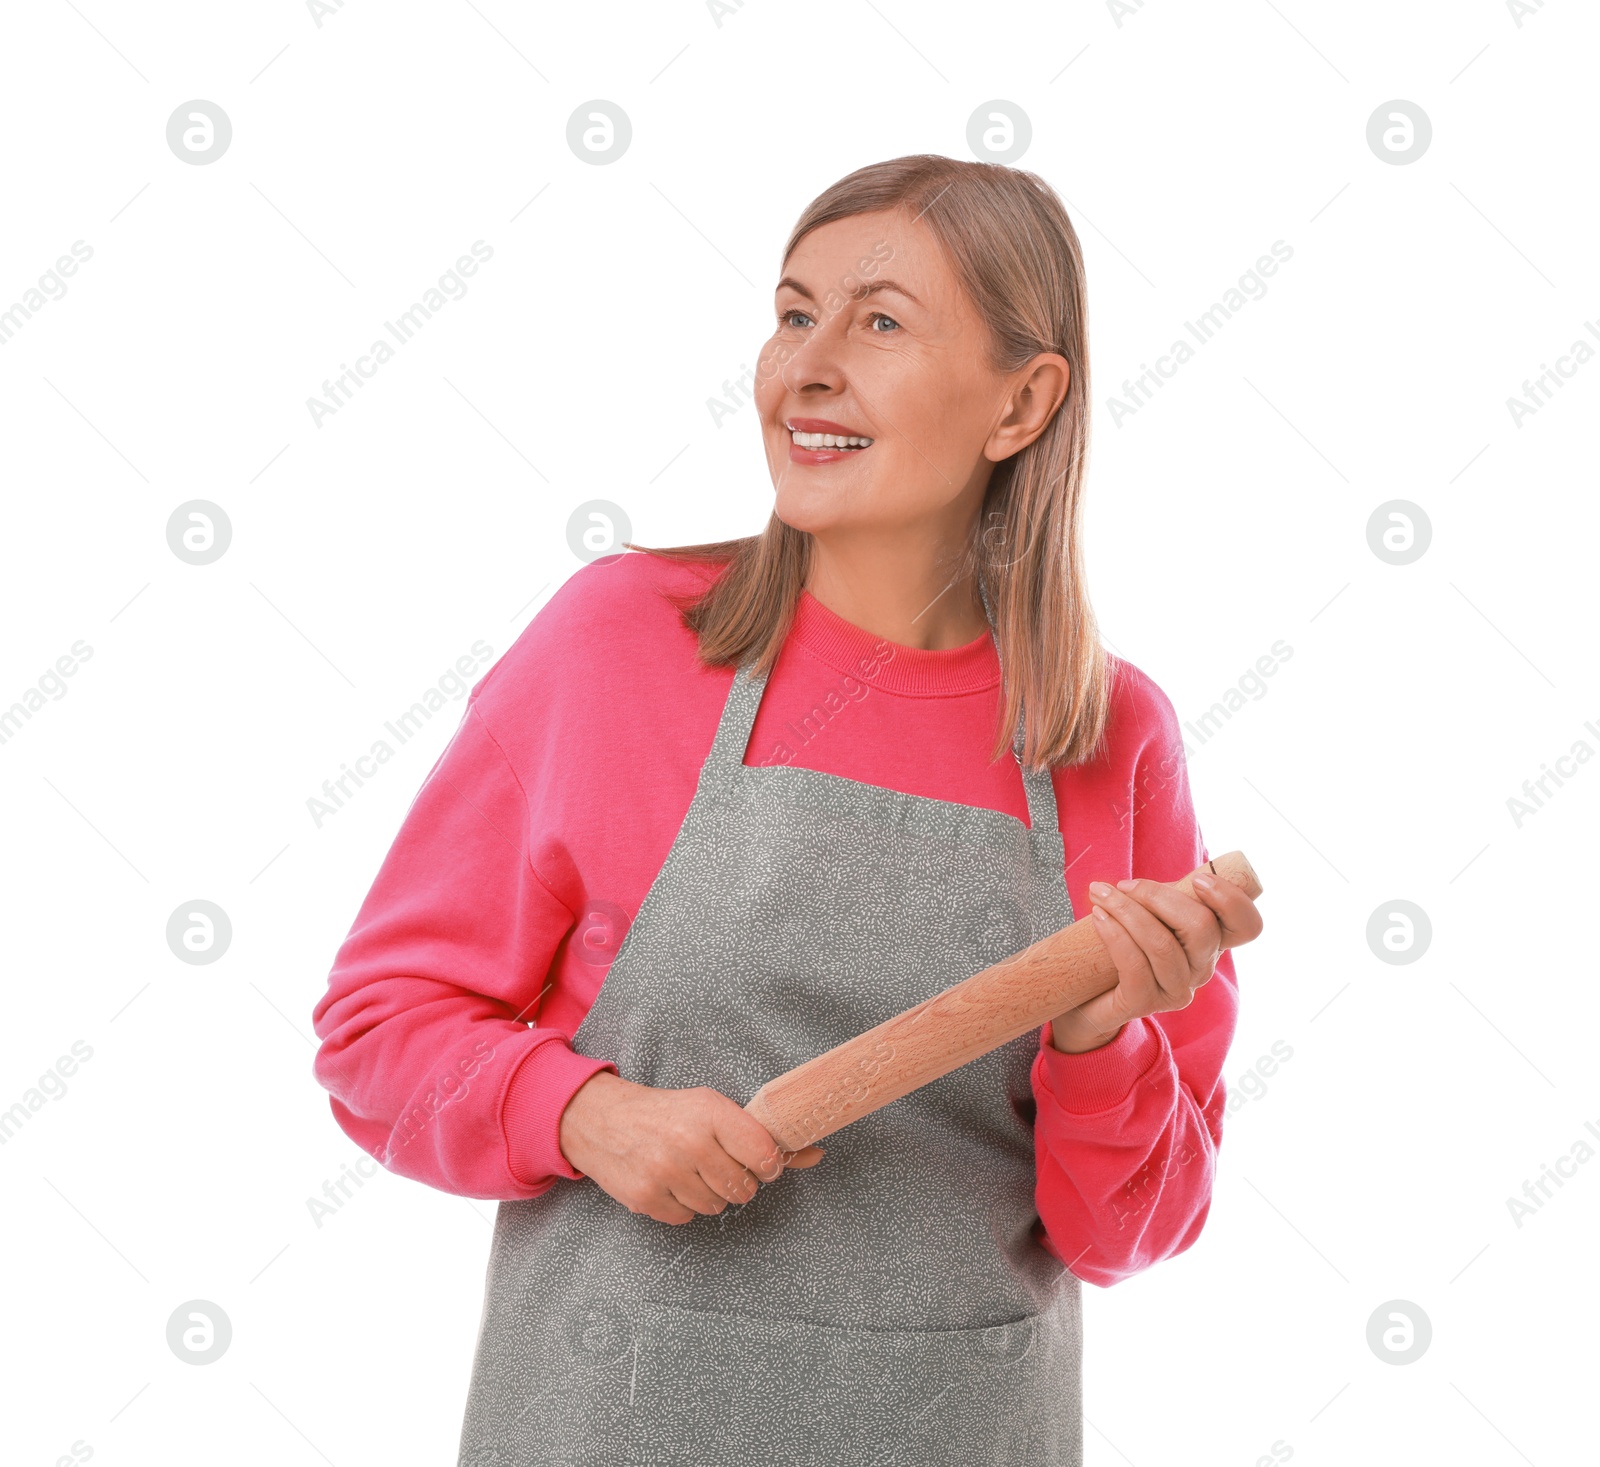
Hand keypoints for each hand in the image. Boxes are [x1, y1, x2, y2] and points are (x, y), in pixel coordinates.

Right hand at [556, 1070, 824, 1223]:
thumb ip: (763, 1135)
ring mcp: (665, 1173)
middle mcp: (690, 1143)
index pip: (764, 1154)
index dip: (768, 1164)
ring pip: (717, 1206)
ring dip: (710, 1194)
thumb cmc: (669, 1112)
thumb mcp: (714, 1108)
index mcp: (711, 1113)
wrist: (603, 1119)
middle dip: (738, 1181)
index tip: (760, 1162)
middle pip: (743, 1188)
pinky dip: (684, 1205)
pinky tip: (671, 1182)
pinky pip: (687, 1218)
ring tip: (691, 1170)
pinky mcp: (646, 1198)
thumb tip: (817, 1154)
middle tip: (718, 1164)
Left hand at [1049, 870, 1262, 1053]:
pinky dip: (1114, 933)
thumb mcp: (1149, 916)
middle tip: (1124, 885)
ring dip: (1126, 911)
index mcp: (1210, 943)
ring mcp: (1176, 990)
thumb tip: (1141, 878)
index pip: (1246, 926)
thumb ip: (1161, 898)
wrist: (1089, 996)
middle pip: (1202, 928)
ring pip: (1162, 944)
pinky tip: (1098, 917)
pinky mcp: (1145, 1003)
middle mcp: (1201, 969)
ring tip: (1100, 895)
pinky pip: (1134, 964)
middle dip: (1158, 896)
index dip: (1232, 901)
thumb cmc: (1123, 946)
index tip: (1198, 880)